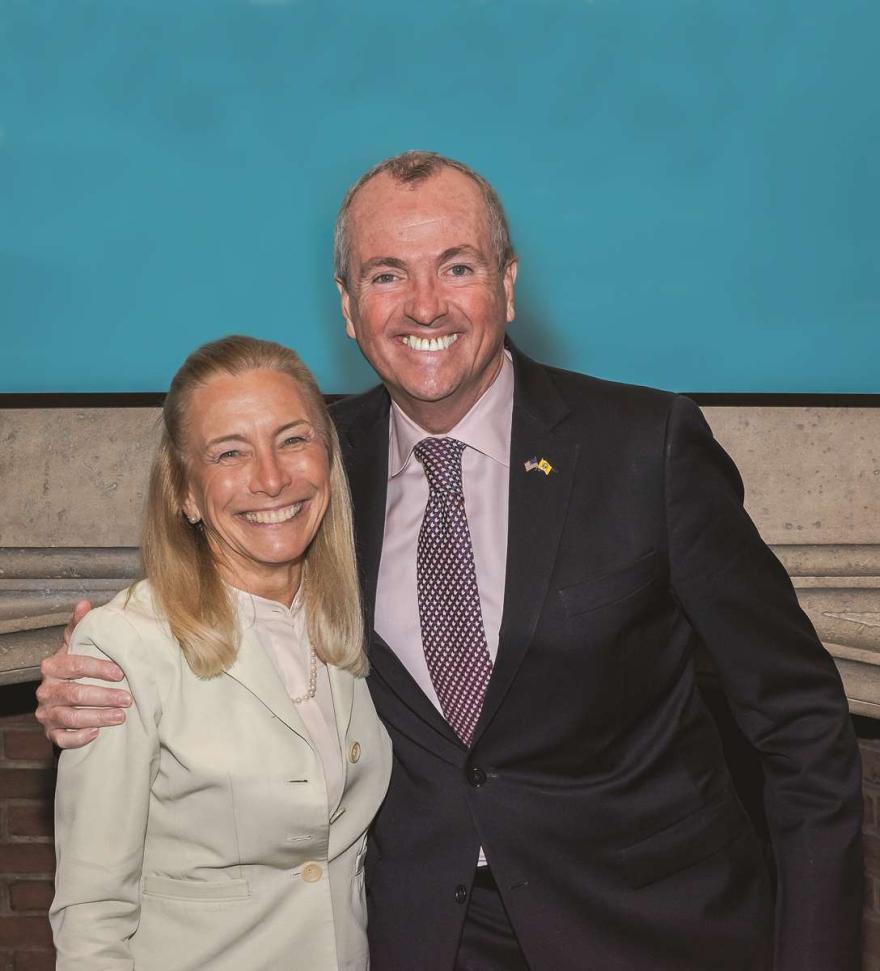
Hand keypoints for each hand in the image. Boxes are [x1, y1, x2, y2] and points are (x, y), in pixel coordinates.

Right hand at [35, 600, 131, 748]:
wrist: (65, 696)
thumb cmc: (76, 667)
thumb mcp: (78, 645)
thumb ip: (80, 626)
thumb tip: (84, 604)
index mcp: (52, 666)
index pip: (74, 666)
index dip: (98, 668)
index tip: (121, 672)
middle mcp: (46, 690)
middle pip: (73, 693)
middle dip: (103, 696)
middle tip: (128, 699)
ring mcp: (46, 712)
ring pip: (69, 717)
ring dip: (97, 717)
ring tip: (121, 717)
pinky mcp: (50, 732)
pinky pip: (61, 739)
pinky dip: (78, 738)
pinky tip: (96, 733)